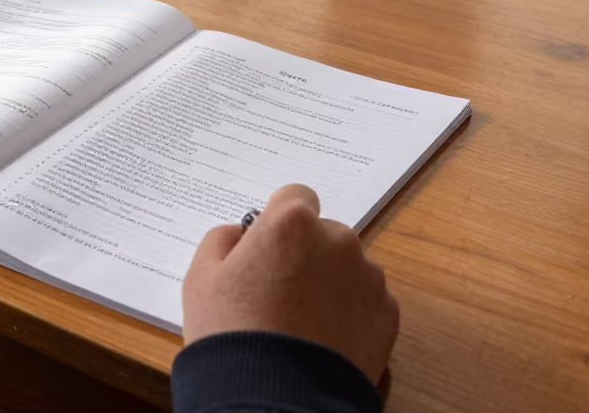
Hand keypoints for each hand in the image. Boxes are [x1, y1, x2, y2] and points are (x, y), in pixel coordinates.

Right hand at [182, 184, 399, 386]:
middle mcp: (338, 240)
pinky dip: (350, 315)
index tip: (267, 247)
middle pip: (323, 234)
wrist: (273, 399)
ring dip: (330, 284)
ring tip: (302, 325)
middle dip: (305, 254)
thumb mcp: (201, 278)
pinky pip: (367, 302)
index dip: (278, 221)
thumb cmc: (231, 334)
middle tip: (279, 294)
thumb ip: (222, 239)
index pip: (294, 196)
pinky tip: (324, 341)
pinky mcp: (388, 315)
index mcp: (292, 223)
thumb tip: (241, 233)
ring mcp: (368, 278)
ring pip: (348, 268)